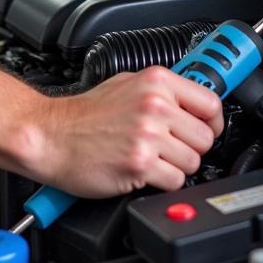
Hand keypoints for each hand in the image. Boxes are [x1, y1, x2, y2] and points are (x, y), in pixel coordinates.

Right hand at [35, 67, 222, 197]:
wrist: (51, 135)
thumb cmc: (84, 114)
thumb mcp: (126, 83)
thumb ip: (161, 90)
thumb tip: (191, 99)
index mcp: (156, 81)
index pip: (211, 102)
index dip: (212, 121)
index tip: (206, 127)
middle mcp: (155, 105)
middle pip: (206, 138)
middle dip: (190, 147)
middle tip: (169, 146)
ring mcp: (148, 135)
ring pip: (193, 162)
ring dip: (176, 166)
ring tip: (152, 157)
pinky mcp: (139, 164)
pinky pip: (175, 181)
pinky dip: (162, 182)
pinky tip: (143, 170)